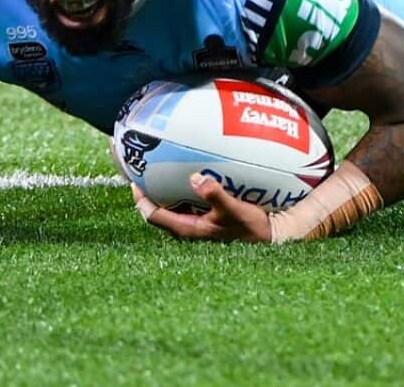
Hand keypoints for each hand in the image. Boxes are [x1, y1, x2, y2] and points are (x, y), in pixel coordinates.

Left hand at [132, 173, 272, 242]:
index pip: (153, 215)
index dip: (140, 198)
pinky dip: (181, 189)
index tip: (134, 179)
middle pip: (157, 209)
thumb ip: (214, 195)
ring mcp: (196, 223)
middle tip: (143, 168)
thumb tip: (196, 178)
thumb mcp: (233, 209)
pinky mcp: (205, 218)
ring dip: (164, 189)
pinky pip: (185, 202)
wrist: (269, 236)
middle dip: (149, 191)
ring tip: (160, 167)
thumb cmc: (249, 227)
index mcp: (187, 228)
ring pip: (171, 205)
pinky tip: (188, 173)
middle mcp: (187, 227)